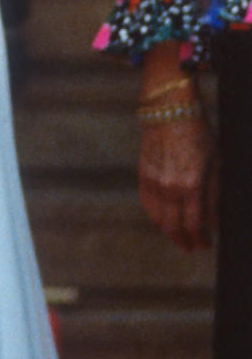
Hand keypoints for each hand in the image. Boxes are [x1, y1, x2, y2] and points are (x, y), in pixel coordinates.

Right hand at [138, 110, 215, 250]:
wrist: (169, 110)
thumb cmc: (198, 133)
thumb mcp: (216, 163)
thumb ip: (215, 196)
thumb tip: (214, 222)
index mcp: (191, 185)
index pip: (194, 224)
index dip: (200, 238)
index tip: (206, 245)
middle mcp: (169, 187)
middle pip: (174, 227)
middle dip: (184, 240)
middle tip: (192, 247)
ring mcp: (153, 182)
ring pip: (158, 219)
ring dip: (169, 232)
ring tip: (179, 238)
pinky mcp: (143, 175)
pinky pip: (147, 205)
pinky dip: (156, 217)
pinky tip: (164, 221)